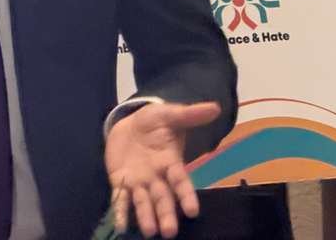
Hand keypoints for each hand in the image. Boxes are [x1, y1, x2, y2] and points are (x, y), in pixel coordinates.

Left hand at [105, 101, 219, 238]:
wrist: (130, 124)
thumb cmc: (154, 122)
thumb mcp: (169, 114)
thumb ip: (189, 114)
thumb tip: (215, 107)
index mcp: (170, 162)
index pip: (180, 180)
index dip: (186, 195)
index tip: (192, 211)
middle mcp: (156, 177)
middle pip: (163, 197)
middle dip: (166, 214)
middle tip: (169, 232)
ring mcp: (138, 181)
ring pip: (143, 202)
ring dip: (145, 216)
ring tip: (149, 232)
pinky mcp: (120, 182)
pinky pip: (120, 198)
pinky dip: (121, 212)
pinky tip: (121, 226)